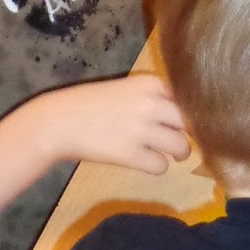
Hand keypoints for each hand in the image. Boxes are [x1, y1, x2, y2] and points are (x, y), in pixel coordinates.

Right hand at [38, 74, 190, 175]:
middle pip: (190, 123)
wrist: (58, 121)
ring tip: (166, 153)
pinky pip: (161, 166)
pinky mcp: (131, 154)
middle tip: (178, 140)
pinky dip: (156, 166)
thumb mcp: (126, 89)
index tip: (184, 121)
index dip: (191, 113)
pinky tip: (145, 161)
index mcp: (150, 83)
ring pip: (182, 147)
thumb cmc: (90, 104)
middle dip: (188, 134)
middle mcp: (150, 103)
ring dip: (177, 153)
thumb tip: (186, 116)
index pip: (189, 99)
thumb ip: (155, 97)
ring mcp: (141, 129)